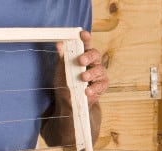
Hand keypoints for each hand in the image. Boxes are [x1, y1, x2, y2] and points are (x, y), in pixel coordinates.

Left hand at [42, 29, 106, 146]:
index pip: (86, 44)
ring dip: (91, 74)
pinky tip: (87, 91)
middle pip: (95, 54)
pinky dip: (94, 88)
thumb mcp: (61, 72)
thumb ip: (62, 59)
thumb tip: (59, 45)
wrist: (70, 105)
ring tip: (83, 78)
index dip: (85, 38)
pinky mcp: (102, 86)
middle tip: (81, 60)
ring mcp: (99, 74)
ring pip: (99, 70)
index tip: (82, 34)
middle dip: (88, 56)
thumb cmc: (65, 85)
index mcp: (83, 56)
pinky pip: (101, 85)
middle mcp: (93, 63)